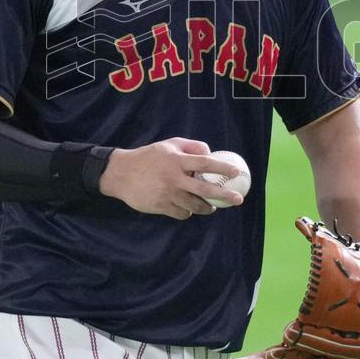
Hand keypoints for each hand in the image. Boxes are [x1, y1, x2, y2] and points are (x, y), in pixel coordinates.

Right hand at [99, 138, 243, 218]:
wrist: (121, 174)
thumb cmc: (148, 157)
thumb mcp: (168, 145)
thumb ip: (190, 146)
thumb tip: (210, 153)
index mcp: (177, 160)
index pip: (205, 163)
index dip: (223, 168)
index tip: (236, 172)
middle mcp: (174, 178)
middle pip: (205, 189)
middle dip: (225, 195)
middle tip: (238, 199)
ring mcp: (167, 194)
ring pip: (195, 206)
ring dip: (207, 207)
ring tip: (212, 207)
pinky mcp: (160, 207)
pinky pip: (182, 213)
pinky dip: (187, 211)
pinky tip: (188, 208)